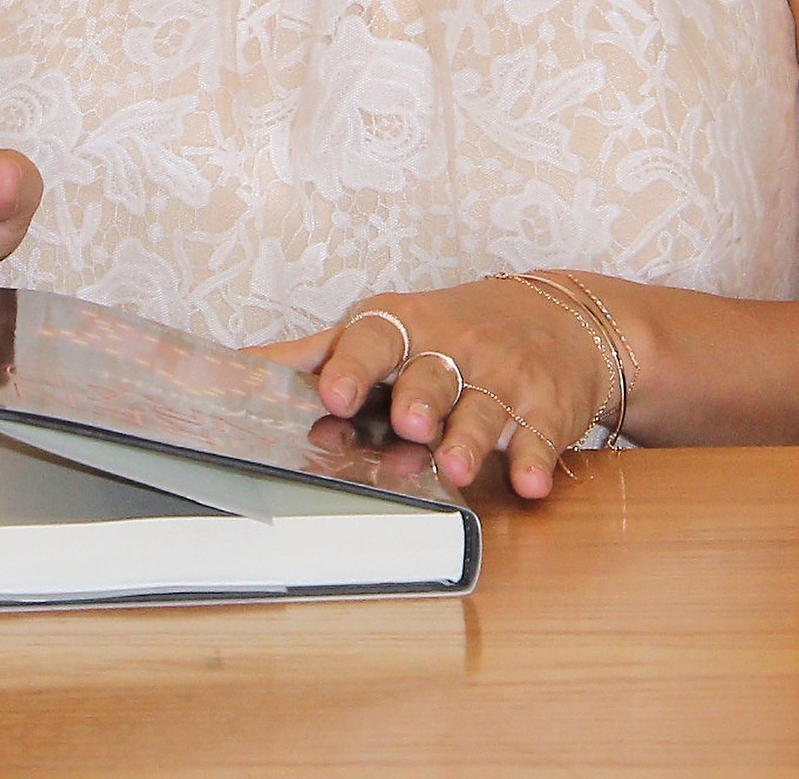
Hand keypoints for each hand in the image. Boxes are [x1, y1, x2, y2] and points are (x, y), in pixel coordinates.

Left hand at [259, 277, 616, 500]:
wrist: (560, 316)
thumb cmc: (453, 333)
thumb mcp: (389, 331)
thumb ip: (319, 353)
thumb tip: (238, 368)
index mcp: (406, 330)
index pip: (375, 340)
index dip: (353, 366)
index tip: (333, 393)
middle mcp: (454, 349)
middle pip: (432, 375)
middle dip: (419, 400)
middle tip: (408, 424)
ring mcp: (504, 379)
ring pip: (483, 409)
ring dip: (469, 438)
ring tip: (455, 466)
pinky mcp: (546, 409)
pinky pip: (541, 436)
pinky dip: (536, 459)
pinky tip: (530, 481)